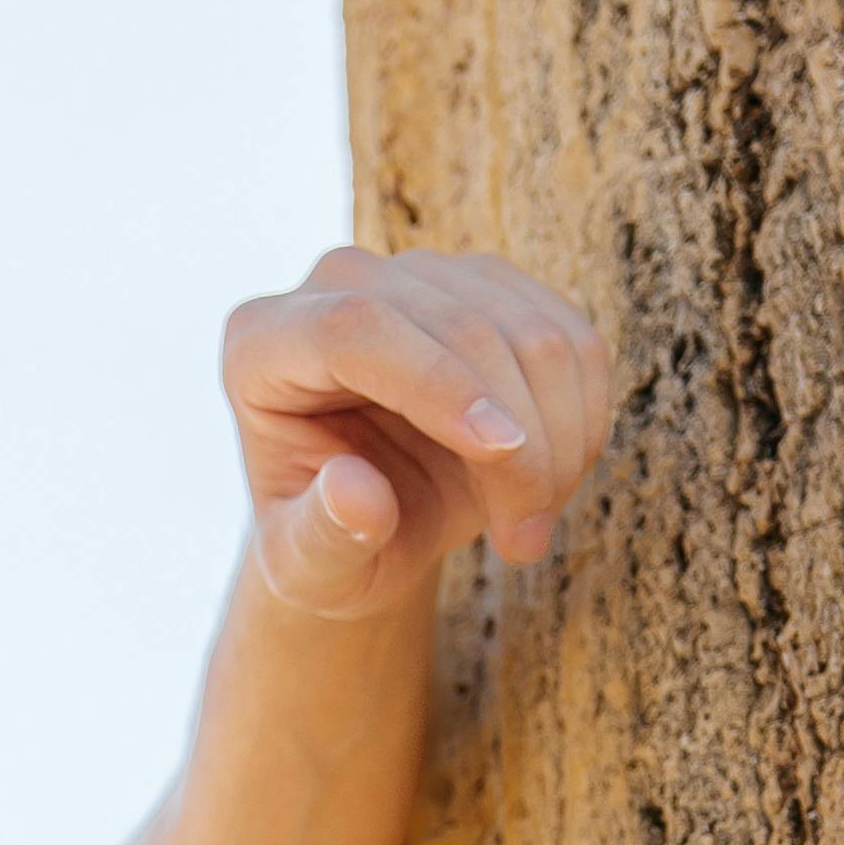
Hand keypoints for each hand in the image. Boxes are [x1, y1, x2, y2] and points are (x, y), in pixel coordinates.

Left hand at [223, 245, 614, 617]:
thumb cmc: (327, 545)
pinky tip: (553, 478)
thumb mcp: (308, 569)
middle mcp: (335, 285)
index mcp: (261, 344)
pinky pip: (570, 338)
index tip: (504, 453)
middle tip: (526, 539)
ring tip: (533, 521)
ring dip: (558, 438)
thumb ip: (319, 539)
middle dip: (517, 440)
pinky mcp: (488, 287)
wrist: (371, 520)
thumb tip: (353, 491)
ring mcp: (418, 275)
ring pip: (529, 328)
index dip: (439, 382)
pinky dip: (581, 415)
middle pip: (457, 324)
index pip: (357, 328)